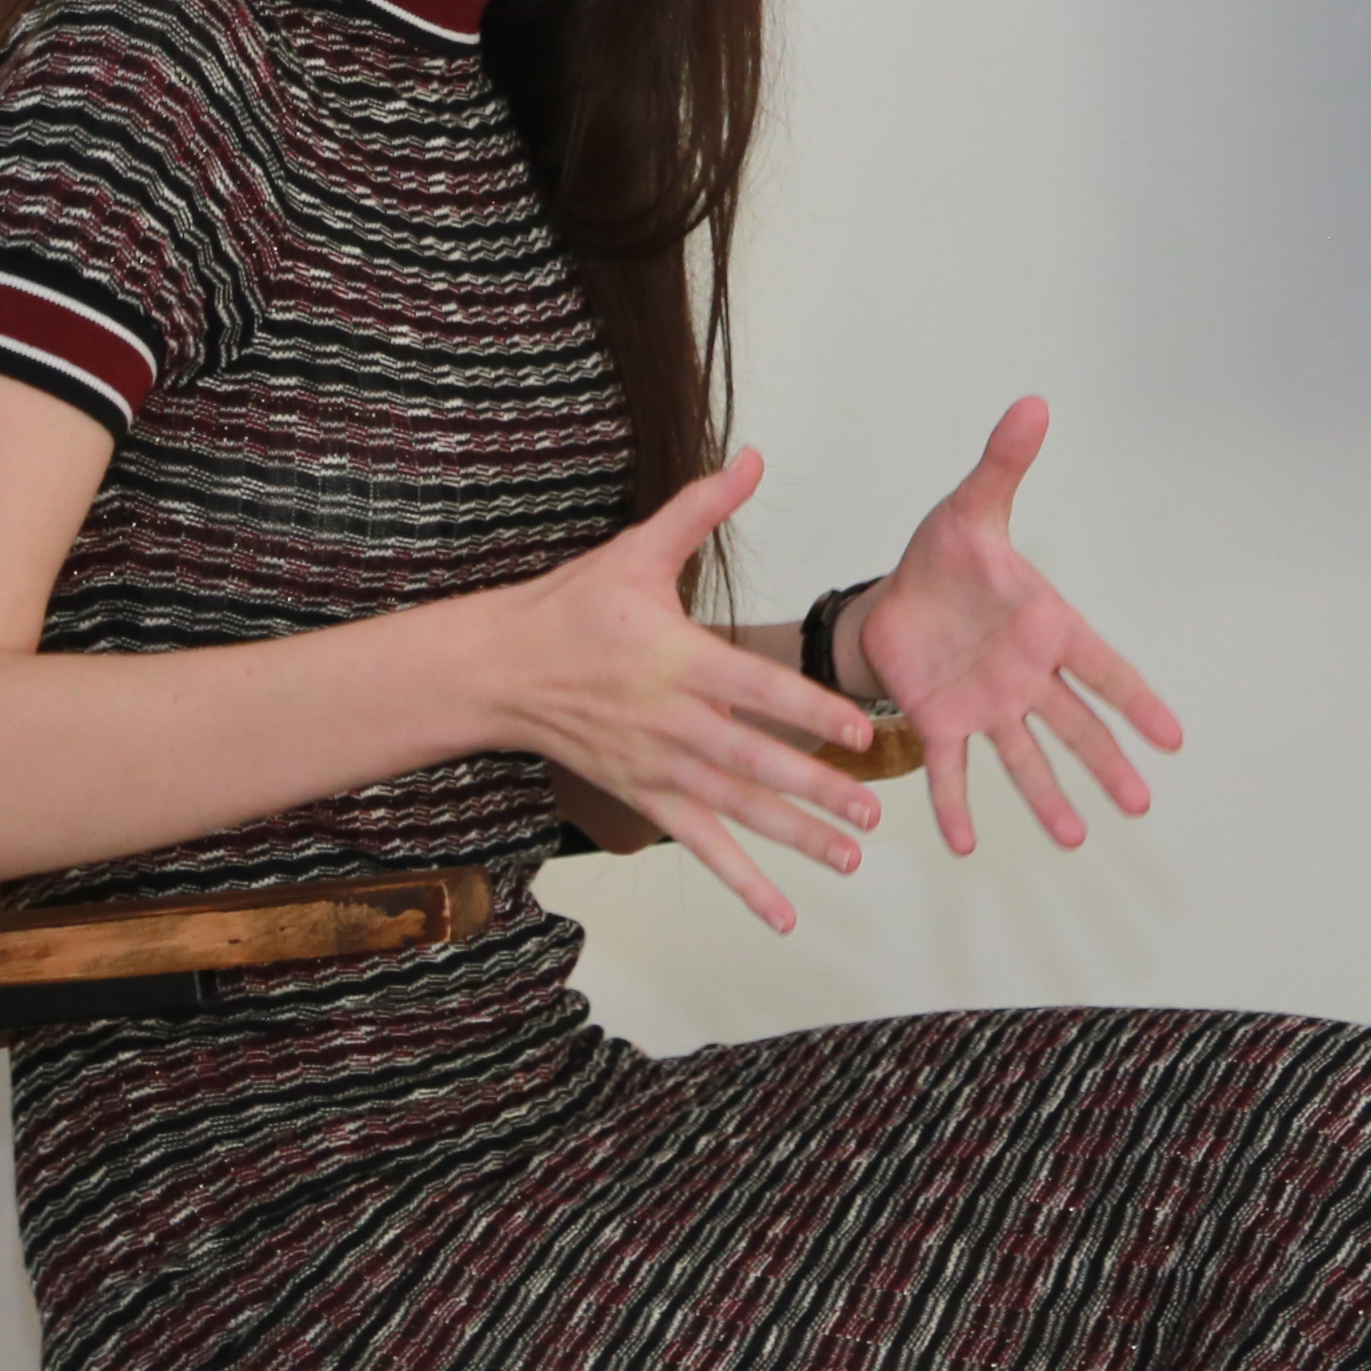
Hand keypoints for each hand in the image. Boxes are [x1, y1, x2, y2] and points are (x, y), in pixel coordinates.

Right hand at [478, 451, 884, 932]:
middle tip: (873, 810)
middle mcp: (671, 723)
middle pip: (752, 763)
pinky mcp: (644, 797)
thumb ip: (701, 508)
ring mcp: (657, 768)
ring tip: (852, 859)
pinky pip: (699, 846)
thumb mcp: (636, 550)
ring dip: (793, 838)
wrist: (498, 669)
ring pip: (735, 811)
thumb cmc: (572, 608)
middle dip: (814, 789)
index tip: (861, 731)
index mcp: (678, 661)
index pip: (755, 690)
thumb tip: (752, 457)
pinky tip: (785, 913)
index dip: (808, 712)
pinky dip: (741, 882)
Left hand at [853, 397, 1184, 856]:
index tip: (1174, 737)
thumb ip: (1002, 467)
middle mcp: (1025, 677)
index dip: (1136, 701)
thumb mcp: (969, 510)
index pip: (1103, 667)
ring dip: (1046, 798)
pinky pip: (952, 772)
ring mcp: (987, 707)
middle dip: (1107, 764)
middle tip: (1141, 804)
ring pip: (1025, 758)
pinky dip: (956, 807)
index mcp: (1045, 627)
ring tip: (1073, 839)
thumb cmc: (944, 559)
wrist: (889, 602)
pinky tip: (966, 846)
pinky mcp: (941, 725)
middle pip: (1076, 726)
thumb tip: (1032, 403)